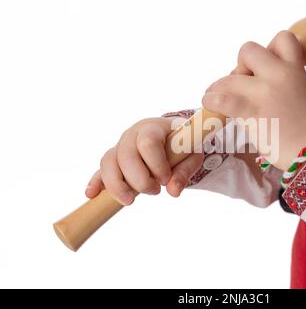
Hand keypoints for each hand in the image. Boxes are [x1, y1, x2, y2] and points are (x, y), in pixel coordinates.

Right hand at [85, 117, 203, 204]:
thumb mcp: (191, 155)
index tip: (166, 178)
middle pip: (125, 155)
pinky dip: (95, 183)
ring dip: (116, 185)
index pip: (148, 142)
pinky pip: (100, 170)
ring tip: (129, 201)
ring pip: (108, 162)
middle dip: (139, 179)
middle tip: (156, 191)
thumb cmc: (182, 146)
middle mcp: (132, 135)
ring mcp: (120, 147)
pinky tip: (92, 195)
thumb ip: (185, 171)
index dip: (156, 163)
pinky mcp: (113, 162)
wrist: (173, 140)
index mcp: (153, 128)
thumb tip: (173, 191)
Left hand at [202, 31, 305, 170]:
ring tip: (217, 97)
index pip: (282, 38)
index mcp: (295, 69)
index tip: (265, 67)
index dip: (269, 49)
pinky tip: (210, 104)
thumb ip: (281, 81)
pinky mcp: (251, 112)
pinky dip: (211, 100)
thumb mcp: (302, 93)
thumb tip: (251, 82)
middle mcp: (279, 75)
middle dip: (240, 65)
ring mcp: (264, 92)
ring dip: (219, 87)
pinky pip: (222, 99)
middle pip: (248, 50)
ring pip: (229, 77)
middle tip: (242, 85)